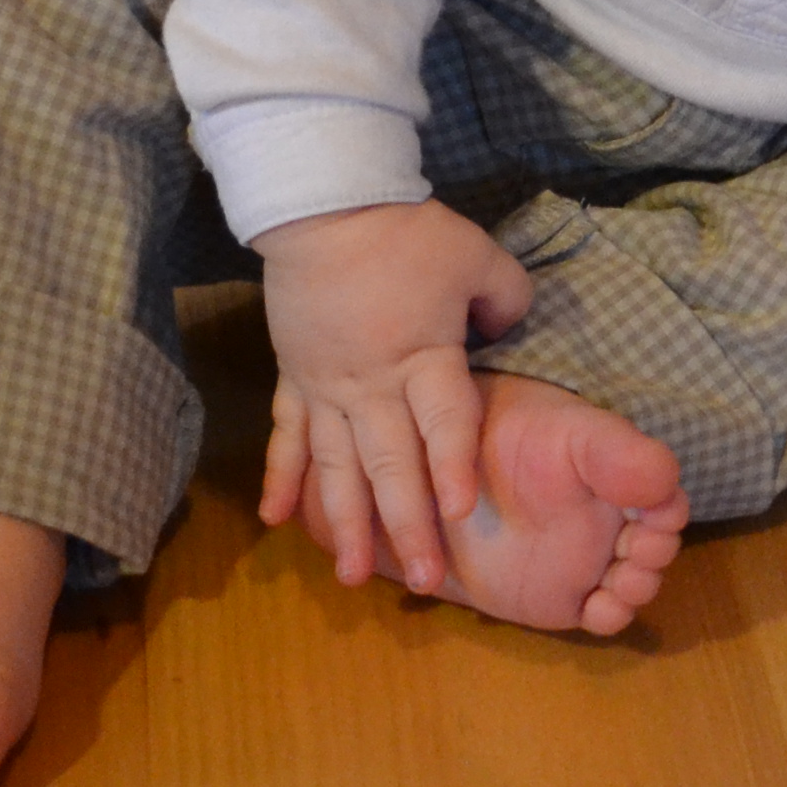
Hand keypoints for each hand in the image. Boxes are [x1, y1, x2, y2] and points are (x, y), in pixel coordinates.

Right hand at [253, 197, 533, 594]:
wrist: (324, 206)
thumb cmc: (406, 232)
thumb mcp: (478, 256)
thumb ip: (506, 299)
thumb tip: (511, 328)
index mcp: (424, 356)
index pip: (444, 422)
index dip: (453, 467)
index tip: (460, 513)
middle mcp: (373, 385)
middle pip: (391, 464)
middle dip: (406, 526)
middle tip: (419, 580)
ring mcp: (328, 387)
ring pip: (337, 468)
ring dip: (344, 525)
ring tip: (351, 577)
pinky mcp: (296, 379)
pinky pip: (288, 437)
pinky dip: (281, 479)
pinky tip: (274, 521)